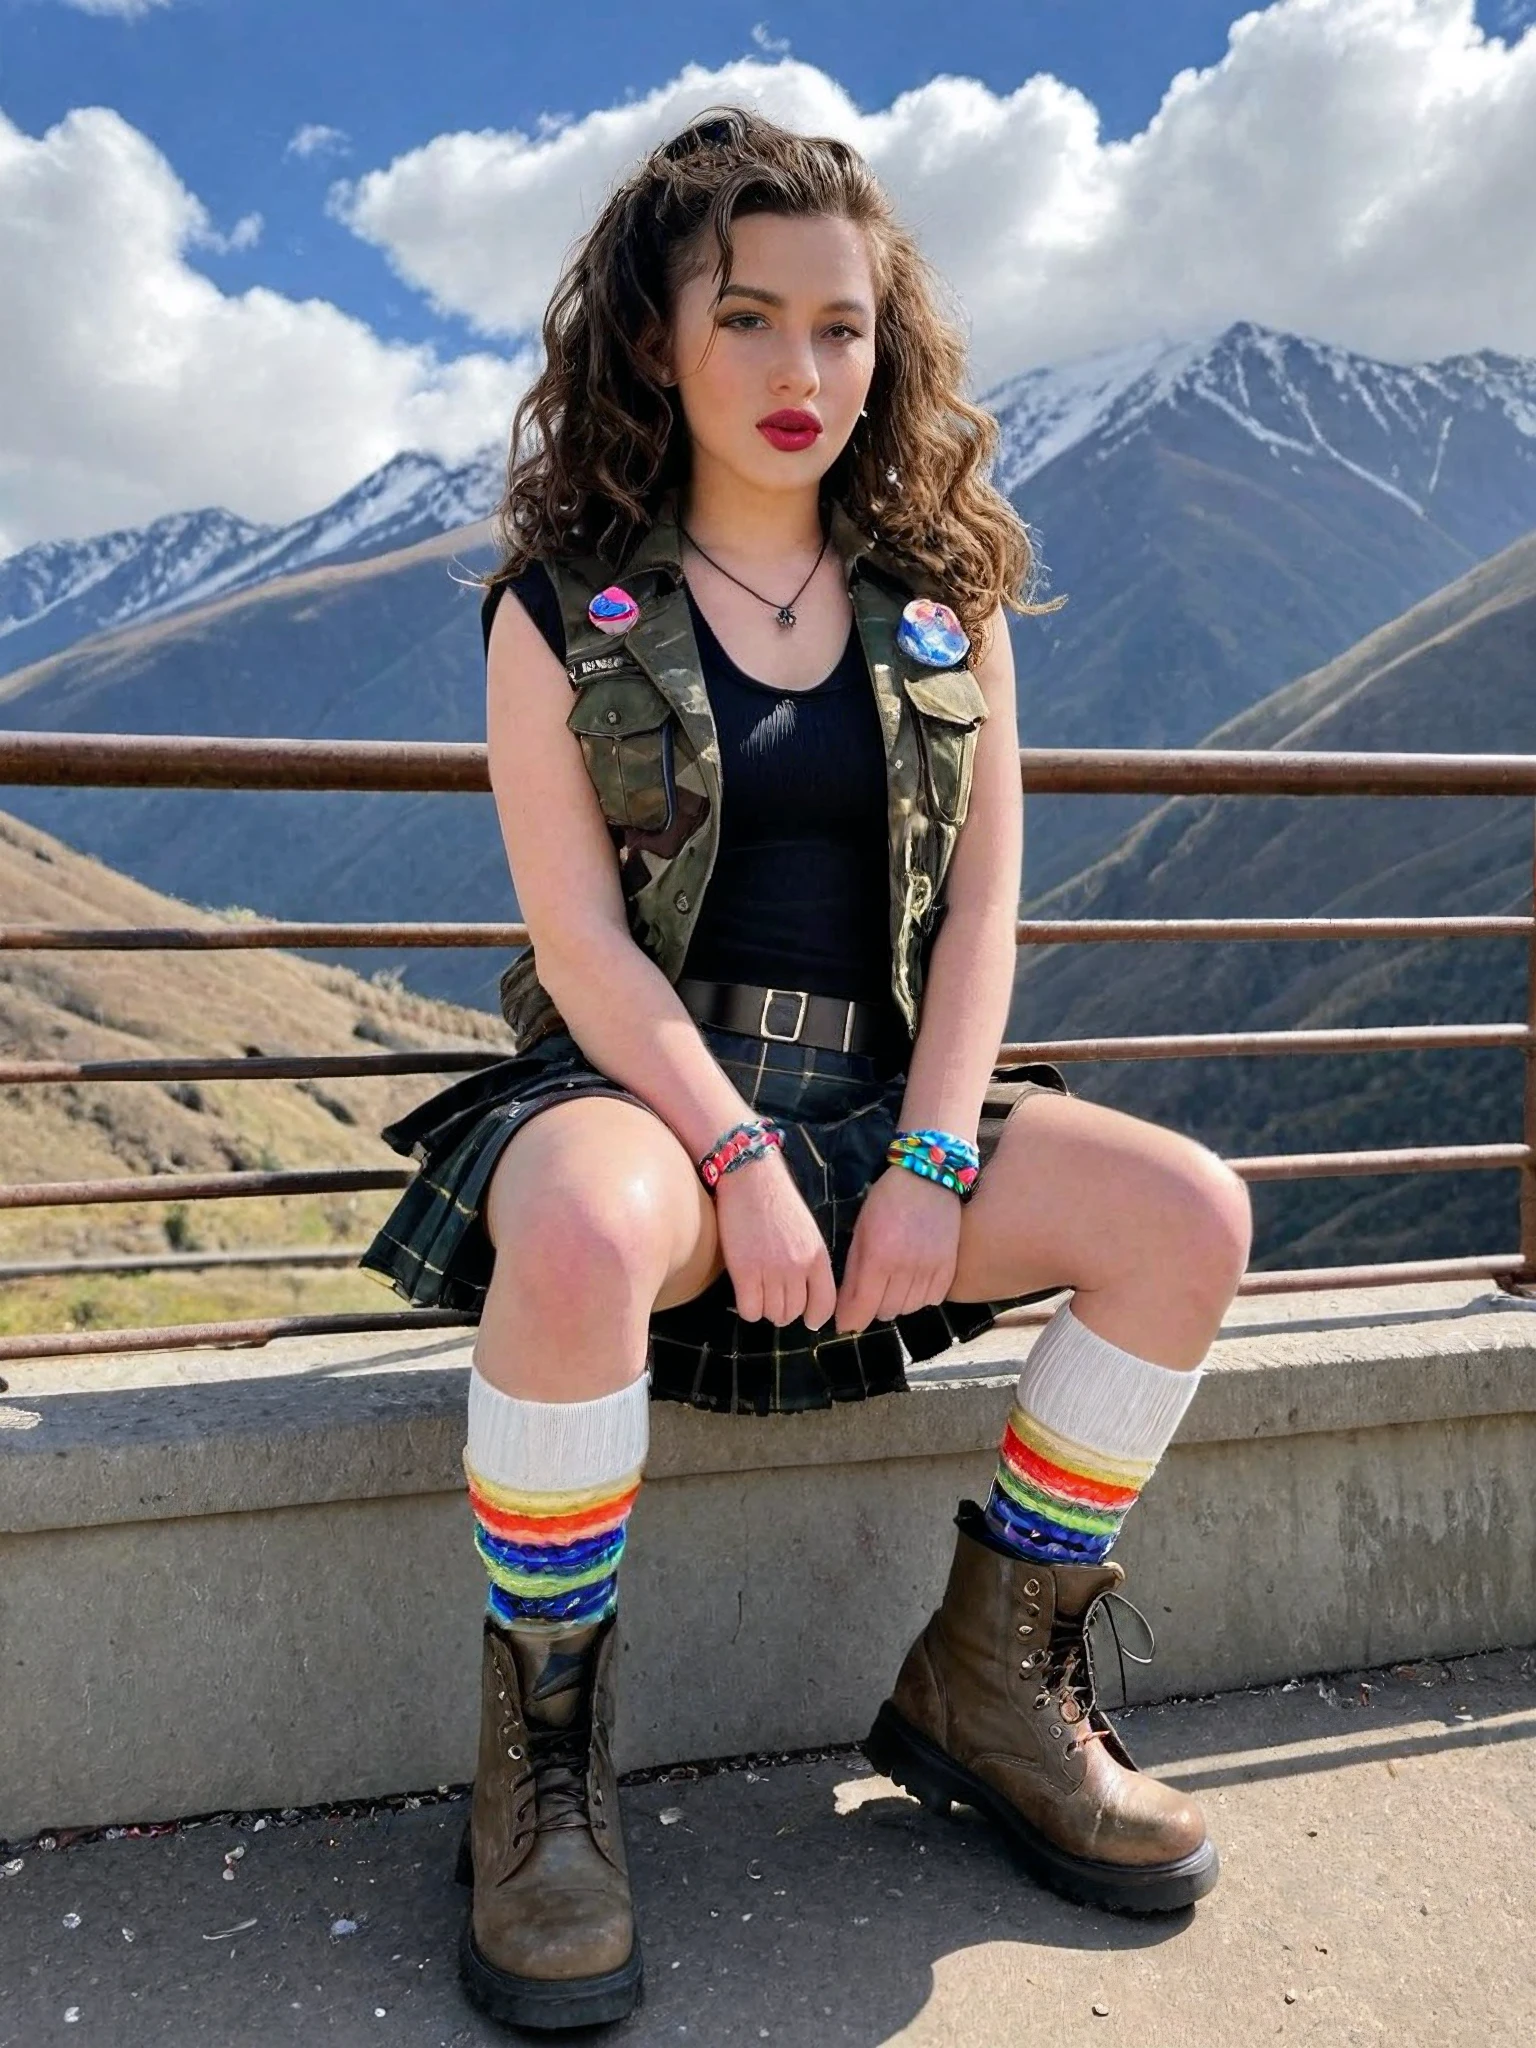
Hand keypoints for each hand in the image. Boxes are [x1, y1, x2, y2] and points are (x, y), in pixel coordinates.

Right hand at [713, 1150, 837, 1329]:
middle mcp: (798, 1267)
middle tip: (773, 1296)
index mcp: (818, 1256)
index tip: (809, 1320)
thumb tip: (807, 1293)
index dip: (816, 1317)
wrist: (749, 1177)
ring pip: (772, 1314)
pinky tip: (745, 1292)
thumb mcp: (807, 1231)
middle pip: (794, 1313)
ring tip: (758, 1290)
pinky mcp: (744, 1271)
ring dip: (765, 1308)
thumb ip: (810, 1261)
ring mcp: (772, 1270)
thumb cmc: (777, 1200)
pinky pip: (750, 1310)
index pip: (825, 1304)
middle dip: (784, 1311)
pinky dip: (748, 1307)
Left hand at [834, 1166, 960, 1333]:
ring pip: (908, 1309)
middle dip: (872, 1306)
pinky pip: (932, 1300)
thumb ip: (853, 1274)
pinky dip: (919, 1296)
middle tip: (870, 1289)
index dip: (850, 1320)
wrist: (928, 1178)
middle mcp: (906, 1268)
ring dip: (896, 1302)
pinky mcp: (949, 1268)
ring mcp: (931, 1269)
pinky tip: (913, 1278)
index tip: (845, 1321)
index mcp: (878, 1257)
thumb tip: (844, 1311)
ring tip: (892, 1281)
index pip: (862, 1309)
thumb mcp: (860, 1232)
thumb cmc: (886, 1201)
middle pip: (885, 1312)